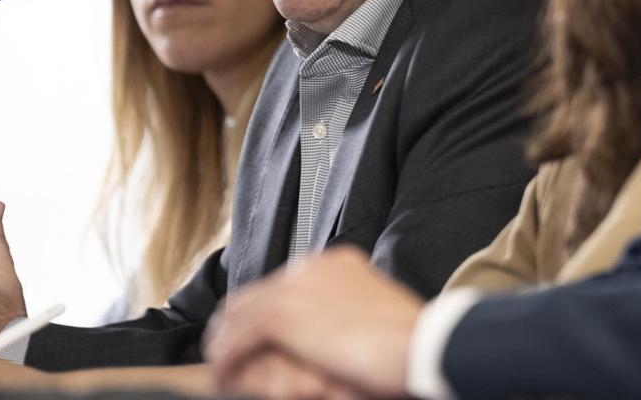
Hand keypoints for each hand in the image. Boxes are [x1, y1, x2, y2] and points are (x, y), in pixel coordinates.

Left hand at [207, 246, 420, 397]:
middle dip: (237, 322)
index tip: (257, 332)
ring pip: (239, 314)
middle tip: (227, 350)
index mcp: (335, 262)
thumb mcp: (378, 311)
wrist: (420, 342)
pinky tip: (224, 377)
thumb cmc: (411, 338)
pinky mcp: (283, 315)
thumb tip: (338, 329)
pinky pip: (239, 339)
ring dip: (225, 341)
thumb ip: (351, 309)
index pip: (284, 283)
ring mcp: (294, 287)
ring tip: (220, 366)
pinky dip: (227, 359)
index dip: (265, 309)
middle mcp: (310, 267)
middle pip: (256, 293)